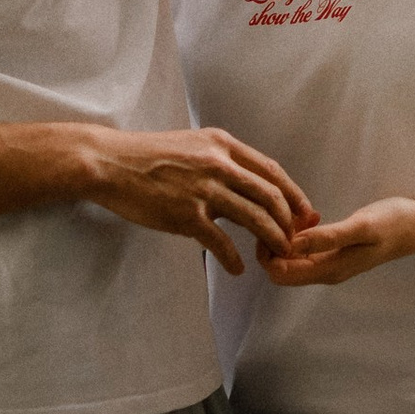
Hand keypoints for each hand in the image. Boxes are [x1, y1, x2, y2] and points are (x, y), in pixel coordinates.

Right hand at [81, 129, 316, 273]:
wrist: (110, 163)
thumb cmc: (149, 156)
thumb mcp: (193, 145)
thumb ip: (221, 161)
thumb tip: (246, 184)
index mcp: (223, 145)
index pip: (272, 170)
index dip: (294, 194)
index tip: (305, 213)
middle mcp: (219, 164)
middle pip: (271, 196)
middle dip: (289, 222)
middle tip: (294, 240)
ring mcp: (203, 189)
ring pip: (255, 218)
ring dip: (272, 240)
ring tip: (277, 255)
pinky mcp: (185, 214)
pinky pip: (221, 241)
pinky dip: (234, 258)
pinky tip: (237, 269)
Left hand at [264, 197, 414, 287]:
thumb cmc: (393, 223)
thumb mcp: (361, 227)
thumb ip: (326, 237)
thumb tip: (290, 244)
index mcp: (329, 270)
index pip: (279, 273)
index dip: (269, 251)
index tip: (279, 224)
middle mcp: (325, 273)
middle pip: (280, 268)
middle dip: (274, 243)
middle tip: (288, 217)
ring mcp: (329, 264)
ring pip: (291, 258)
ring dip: (288, 237)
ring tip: (301, 214)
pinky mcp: (334, 253)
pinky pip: (305, 250)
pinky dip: (300, 234)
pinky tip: (312, 217)